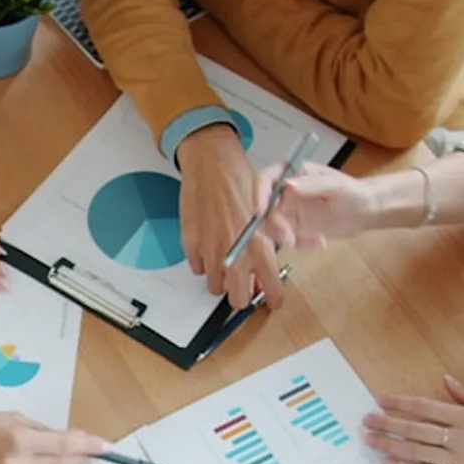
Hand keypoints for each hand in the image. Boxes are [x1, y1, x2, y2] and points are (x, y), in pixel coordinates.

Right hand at [178, 125, 283, 310]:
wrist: (212, 164)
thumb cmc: (241, 180)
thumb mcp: (267, 212)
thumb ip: (269, 241)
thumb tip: (269, 261)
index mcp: (260, 248)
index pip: (271, 291)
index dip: (272, 298)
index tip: (271, 298)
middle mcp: (235, 256)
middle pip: (237, 299)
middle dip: (241, 294)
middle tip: (244, 283)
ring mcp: (210, 252)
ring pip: (214, 286)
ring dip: (221, 278)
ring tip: (225, 261)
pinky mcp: (191, 245)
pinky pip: (197, 267)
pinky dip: (203, 262)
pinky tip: (210, 245)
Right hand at [257, 161, 374, 247]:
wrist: (367, 211)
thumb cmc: (354, 192)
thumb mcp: (336, 186)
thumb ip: (312, 184)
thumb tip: (287, 185)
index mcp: (292, 174)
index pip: (265, 180)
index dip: (258, 194)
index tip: (260, 211)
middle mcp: (284, 192)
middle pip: (263, 207)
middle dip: (273, 225)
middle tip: (289, 238)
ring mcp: (287, 211)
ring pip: (270, 227)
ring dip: (285, 237)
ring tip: (313, 241)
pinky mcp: (293, 228)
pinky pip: (285, 239)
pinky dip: (300, 244)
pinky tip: (319, 241)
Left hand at [363, 375, 463, 463]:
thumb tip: (446, 379)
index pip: (425, 407)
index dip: (400, 403)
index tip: (380, 400)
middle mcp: (460, 437)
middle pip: (414, 429)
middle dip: (387, 424)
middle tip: (366, 421)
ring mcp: (459, 460)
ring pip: (416, 451)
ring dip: (390, 445)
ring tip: (370, 441)